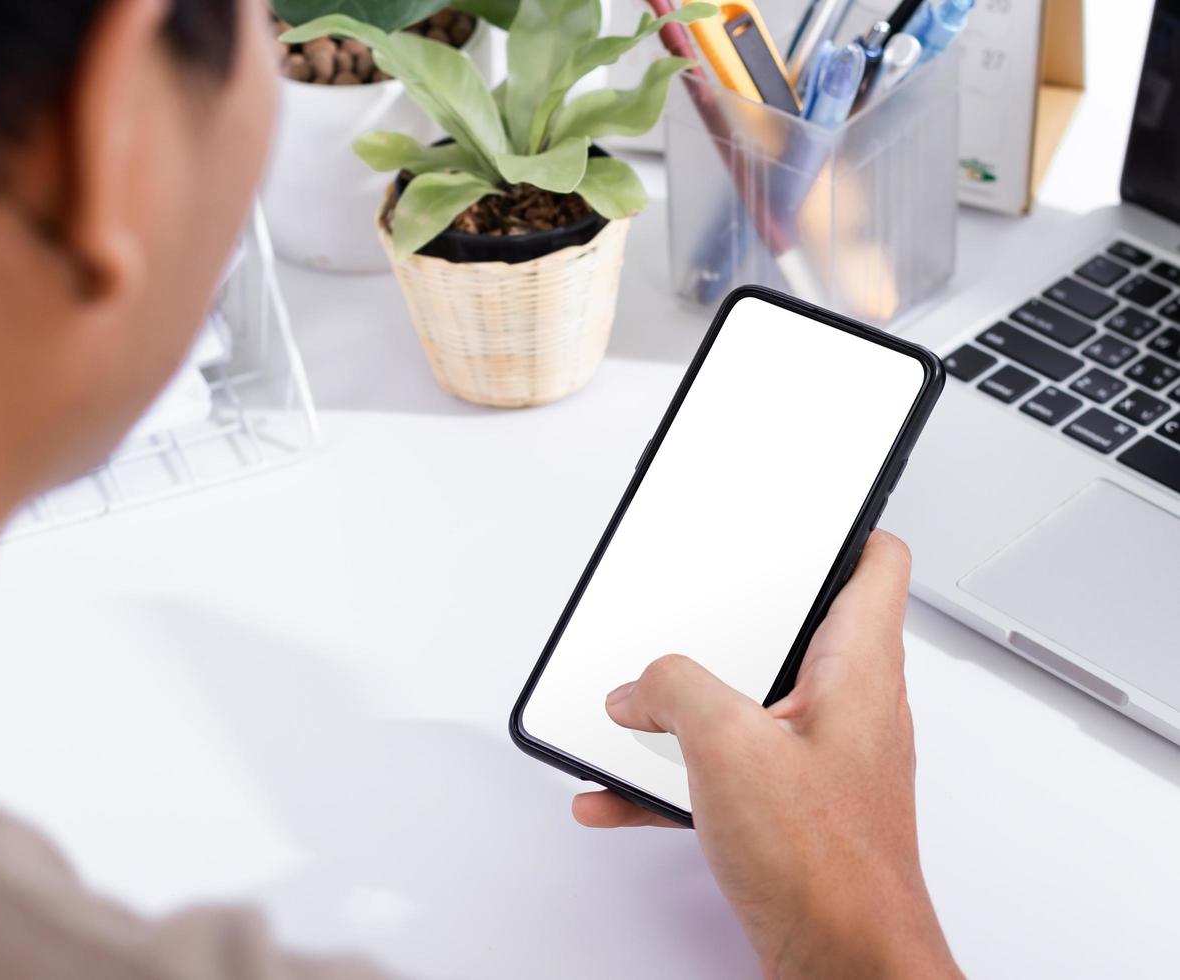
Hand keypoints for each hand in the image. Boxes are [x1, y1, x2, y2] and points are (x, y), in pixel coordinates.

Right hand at [573, 531, 959, 978]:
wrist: (843, 964)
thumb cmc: (826, 866)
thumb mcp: (727, 746)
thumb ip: (674, 689)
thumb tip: (640, 687)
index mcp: (855, 669)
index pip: (878, 563)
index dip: (843, 525)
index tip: (804, 510)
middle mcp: (849, 707)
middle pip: (801, 629)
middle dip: (737, 616)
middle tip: (700, 599)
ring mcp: (823, 758)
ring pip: (752, 700)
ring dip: (693, 701)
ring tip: (640, 702)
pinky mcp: (795, 806)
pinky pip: (729, 767)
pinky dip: (680, 769)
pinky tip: (623, 790)